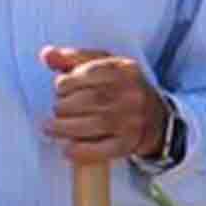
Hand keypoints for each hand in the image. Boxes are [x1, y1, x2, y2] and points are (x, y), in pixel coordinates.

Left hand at [41, 47, 169, 161]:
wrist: (157, 119)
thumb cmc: (123, 89)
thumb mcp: (105, 66)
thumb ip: (74, 58)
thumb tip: (47, 55)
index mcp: (124, 70)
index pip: (86, 74)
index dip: (65, 83)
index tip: (60, 90)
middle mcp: (130, 94)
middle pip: (86, 100)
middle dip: (62, 106)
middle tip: (57, 110)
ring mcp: (131, 121)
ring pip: (89, 125)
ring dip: (62, 128)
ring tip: (51, 128)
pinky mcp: (127, 144)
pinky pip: (99, 150)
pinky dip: (78, 150)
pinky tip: (67, 147)